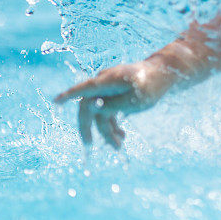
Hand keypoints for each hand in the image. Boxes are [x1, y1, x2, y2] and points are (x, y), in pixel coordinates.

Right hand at [54, 60, 172, 147]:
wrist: (164, 74)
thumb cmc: (152, 85)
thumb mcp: (136, 99)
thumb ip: (113, 105)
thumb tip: (93, 109)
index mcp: (108, 80)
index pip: (84, 88)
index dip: (69, 96)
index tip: (56, 101)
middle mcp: (105, 83)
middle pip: (89, 106)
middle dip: (89, 127)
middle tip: (90, 145)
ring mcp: (109, 88)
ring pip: (100, 112)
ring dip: (107, 130)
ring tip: (118, 146)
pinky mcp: (115, 93)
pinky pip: (108, 110)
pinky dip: (113, 124)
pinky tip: (122, 137)